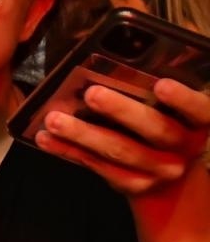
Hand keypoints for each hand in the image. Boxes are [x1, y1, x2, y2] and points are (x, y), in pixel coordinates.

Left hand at [35, 78, 209, 194]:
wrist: (170, 180)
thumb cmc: (164, 126)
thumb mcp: (173, 111)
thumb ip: (156, 91)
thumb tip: (122, 56)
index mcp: (197, 123)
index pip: (200, 110)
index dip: (183, 99)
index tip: (161, 84)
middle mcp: (183, 148)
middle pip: (155, 129)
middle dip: (122, 111)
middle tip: (92, 94)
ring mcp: (159, 170)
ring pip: (120, 151)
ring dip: (83, 134)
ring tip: (54, 118)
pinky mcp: (133, 185)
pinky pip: (98, 167)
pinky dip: (70, 151)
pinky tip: (47, 138)